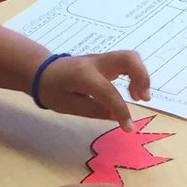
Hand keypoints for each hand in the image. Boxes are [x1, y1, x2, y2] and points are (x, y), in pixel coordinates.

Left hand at [36, 51, 150, 129]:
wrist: (42, 71)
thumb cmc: (52, 90)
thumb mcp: (68, 106)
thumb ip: (94, 110)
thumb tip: (116, 116)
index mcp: (83, 75)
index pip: (109, 91)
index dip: (121, 111)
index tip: (128, 128)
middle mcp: (96, 62)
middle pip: (128, 58)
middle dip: (142, 78)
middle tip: (143, 99)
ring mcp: (102, 59)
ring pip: (131, 57)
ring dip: (141, 76)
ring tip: (140, 97)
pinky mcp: (106, 62)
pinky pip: (127, 63)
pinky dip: (136, 75)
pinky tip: (133, 92)